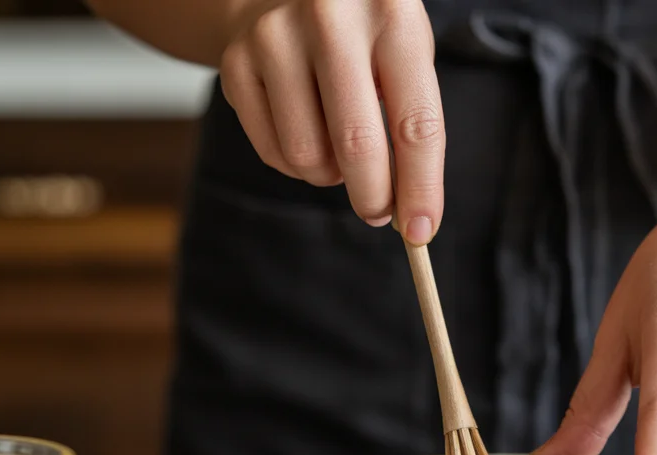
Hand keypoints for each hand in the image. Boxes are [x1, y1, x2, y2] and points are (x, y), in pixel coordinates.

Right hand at [218, 0, 443, 242]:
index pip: (416, 124)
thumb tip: (412, 213)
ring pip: (308, 157)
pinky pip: (272, 152)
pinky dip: (297, 166)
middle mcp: (331, 18)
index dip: (421, 188)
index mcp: (392, 14)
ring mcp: (275, 36)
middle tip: (379, 212)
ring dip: (331, 177)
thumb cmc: (365, 35)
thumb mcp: (404, 55)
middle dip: (373, 198)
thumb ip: (412, 124)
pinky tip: (309, 135)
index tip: (421, 231)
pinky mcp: (236, 61)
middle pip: (357, 146)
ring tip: (340, 153)